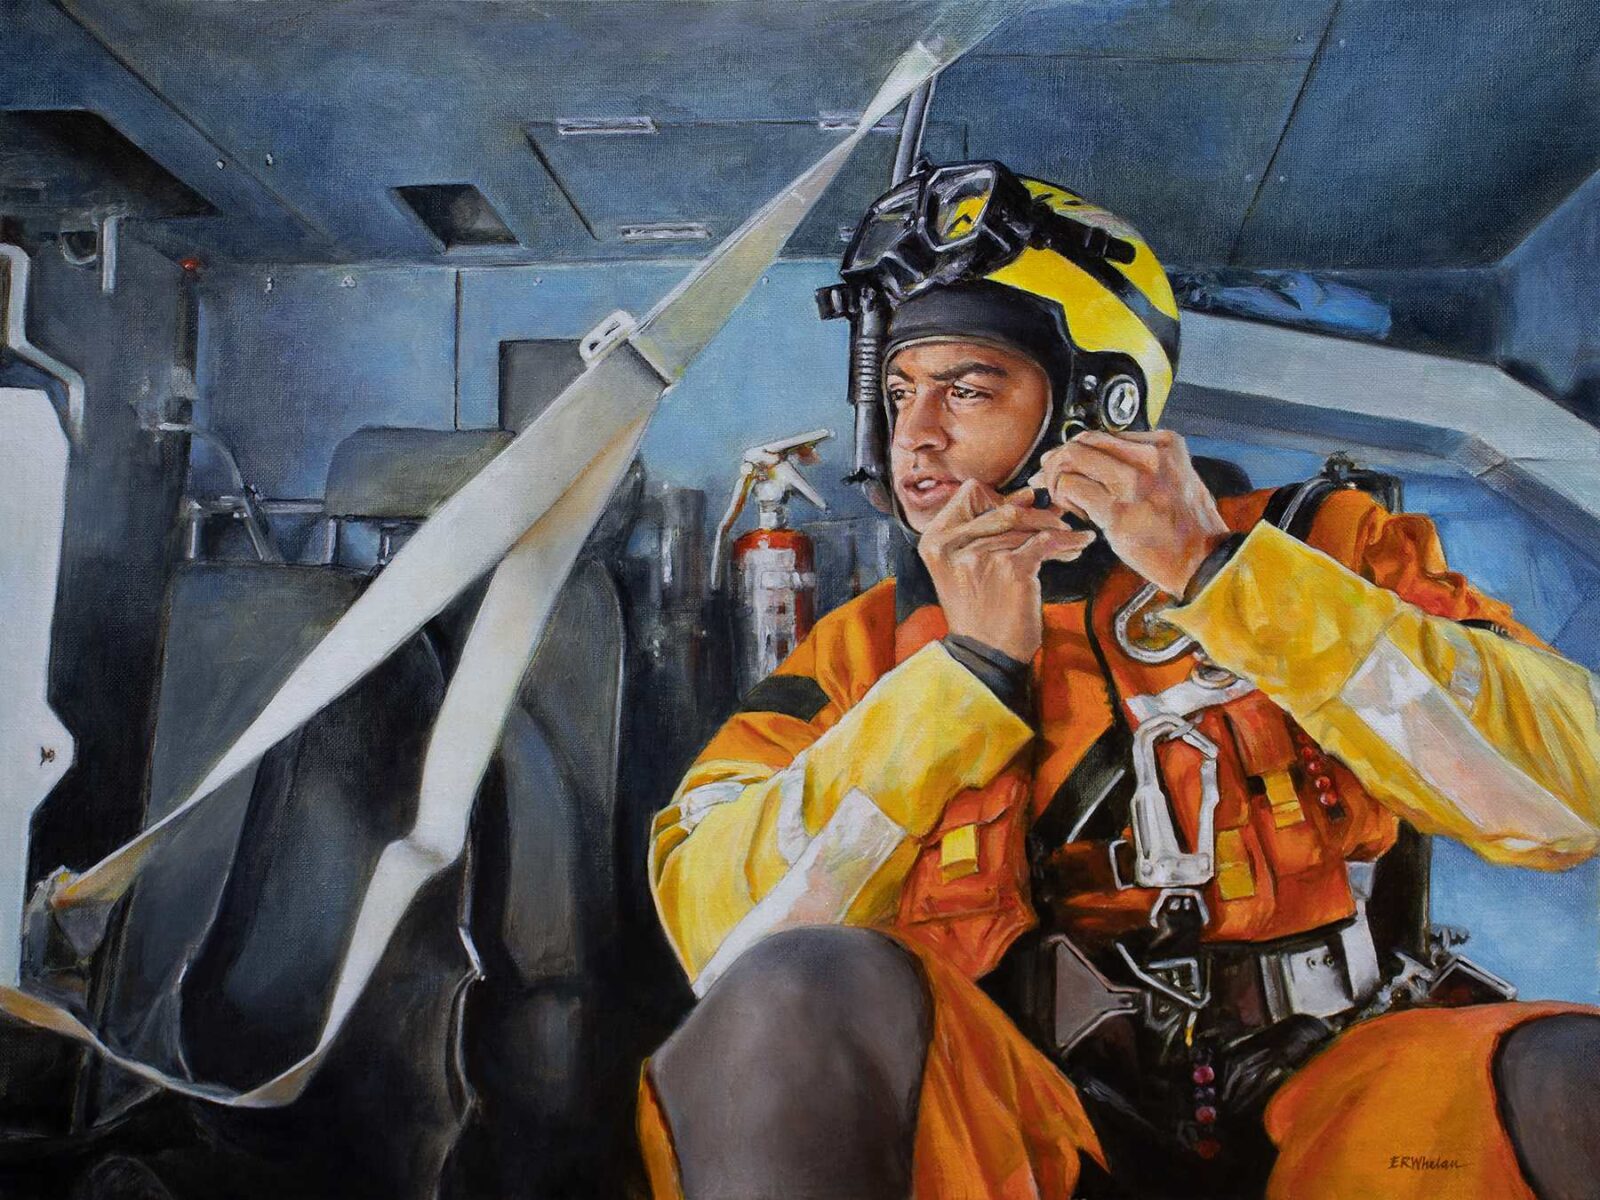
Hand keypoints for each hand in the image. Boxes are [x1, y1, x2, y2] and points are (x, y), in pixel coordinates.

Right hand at [918, 480, 1097, 660]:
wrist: (985, 654)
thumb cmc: (978, 610)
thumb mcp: (963, 566)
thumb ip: (983, 530)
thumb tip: (1028, 495)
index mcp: (934, 540)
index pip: (969, 492)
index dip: (999, 497)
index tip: (1023, 507)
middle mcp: (953, 545)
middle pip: (1005, 507)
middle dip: (1037, 514)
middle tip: (1058, 520)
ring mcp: (981, 556)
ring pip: (1028, 525)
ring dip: (1056, 530)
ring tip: (1072, 538)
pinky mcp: (1010, 569)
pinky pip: (1046, 542)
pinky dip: (1068, 541)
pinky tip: (1080, 544)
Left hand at [1030, 429, 1229, 596]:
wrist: (1204, 560)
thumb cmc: (1186, 526)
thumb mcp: (1173, 477)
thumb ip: (1138, 463)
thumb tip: (1093, 457)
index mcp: (1164, 444)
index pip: (1102, 434)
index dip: (1076, 448)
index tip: (1064, 463)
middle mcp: (1149, 458)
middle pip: (1083, 441)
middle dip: (1058, 459)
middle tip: (1047, 478)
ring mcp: (1133, 483)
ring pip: (1072, 460)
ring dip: (1057, 479)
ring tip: (1064, 499)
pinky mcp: (1118, 511)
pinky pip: (1072, 489)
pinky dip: (1063, 498)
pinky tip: (1073, 513)